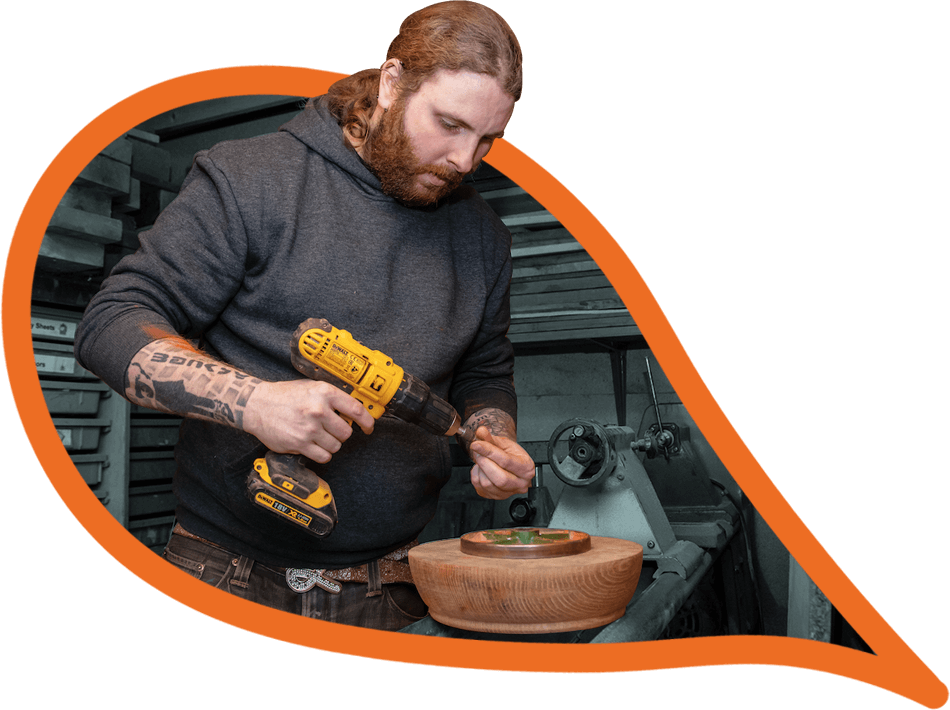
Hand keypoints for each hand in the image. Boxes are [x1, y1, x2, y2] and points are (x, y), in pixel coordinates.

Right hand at [243, 379, 374, 463]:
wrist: (257, 405)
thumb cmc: (284, 395)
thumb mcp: (311, 387)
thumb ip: (331, 397)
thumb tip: (353, 410)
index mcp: (324, 393)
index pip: (356, 410)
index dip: (367, 421)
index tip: (369, 427)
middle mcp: (318, 410)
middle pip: (346, 432)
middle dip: (341, 433)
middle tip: (331, 430)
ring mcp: (309, 428)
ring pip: (336, 446)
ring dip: (330, 444)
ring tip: (318, 436)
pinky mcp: (300, 444)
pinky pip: (323, 456)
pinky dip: (322, 454)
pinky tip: (314, 445)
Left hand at [468, 426, 534, 499]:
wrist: (510, 464)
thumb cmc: (511, 454)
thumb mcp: (503, 443)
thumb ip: (491, 437)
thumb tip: (481, 432)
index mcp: (527, 468)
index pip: (506, 461)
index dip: (489, 452)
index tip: (477, 444)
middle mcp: (520, 483)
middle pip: (500, 478)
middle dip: (484, 463)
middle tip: (478, 452)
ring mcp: (508, 493)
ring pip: (487, 484)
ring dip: (480, 469)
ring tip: (482, 460)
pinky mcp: (495, 496)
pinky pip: (480, 487)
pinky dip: (476, 475)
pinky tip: (482, 469)